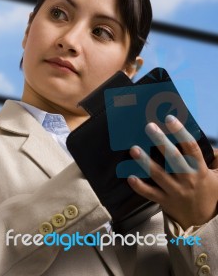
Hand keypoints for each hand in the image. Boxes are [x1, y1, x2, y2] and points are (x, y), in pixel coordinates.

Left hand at [127, 115, 217, 229]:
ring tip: (134, 148)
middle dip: (160, 141)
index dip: (180, 132)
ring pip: (158, 175)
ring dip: (145, 161)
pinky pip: (150, 194)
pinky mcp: (165, 202)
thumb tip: (212, 145)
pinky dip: (140, 186)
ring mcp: (175, 191)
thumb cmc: (209, 192)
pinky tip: (130, 177)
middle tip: (149, 127)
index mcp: (199, 170)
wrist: (204, 221)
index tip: (170, 119)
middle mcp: (187, 179)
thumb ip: (215, 160)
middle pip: (173, 158)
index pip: (190, 147)